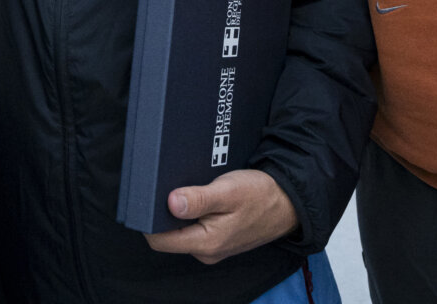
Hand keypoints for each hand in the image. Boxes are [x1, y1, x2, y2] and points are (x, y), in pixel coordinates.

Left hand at [144, 169, 296, 264]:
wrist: (288, 203)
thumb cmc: (260, 195)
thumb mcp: (229, 191)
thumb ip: (199, 199)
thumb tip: (171, 203)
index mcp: (206, 243)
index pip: (160, 240)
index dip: (149, 219)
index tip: (148, 196)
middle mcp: (206, 251)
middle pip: (168, 235)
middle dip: (163, 213)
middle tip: (168, 186)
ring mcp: (212, 247)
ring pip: (182, 231)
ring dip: (179, 211)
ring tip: (186, 187)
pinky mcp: (218, 239)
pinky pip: (195, 228)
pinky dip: (192, 212)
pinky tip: (198, 195)